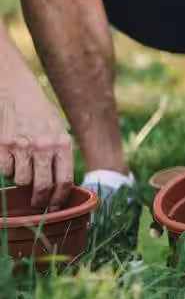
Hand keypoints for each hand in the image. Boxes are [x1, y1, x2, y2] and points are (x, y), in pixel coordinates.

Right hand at [0, 86, 72, 209]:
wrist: (17, 91)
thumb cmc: (41, 114)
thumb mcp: (59, 130)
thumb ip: (60, 154)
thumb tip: (60, 185)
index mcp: (62, 144)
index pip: (65, 180)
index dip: (60, 198)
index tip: (56, 207)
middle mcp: (44, 147)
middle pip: (42, 187)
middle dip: (40, 201)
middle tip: (37, 204)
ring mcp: (22, 147)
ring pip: (21, 181)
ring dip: (22, 183)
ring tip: (24, 172)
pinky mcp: (3, 146)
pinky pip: (4, 171)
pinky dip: (7, 171)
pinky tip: (11, 161)